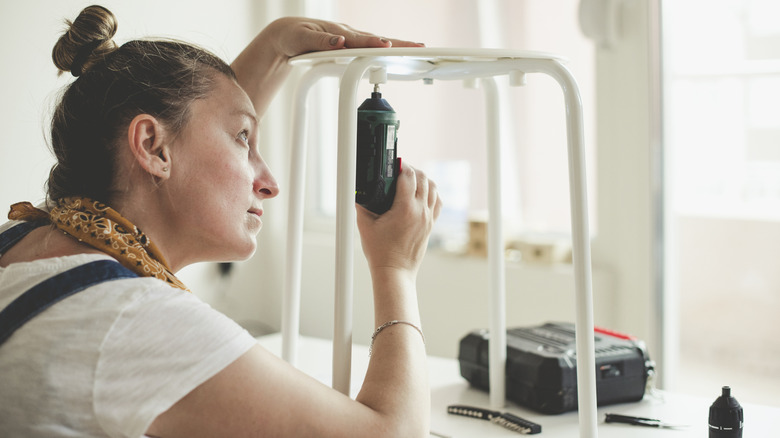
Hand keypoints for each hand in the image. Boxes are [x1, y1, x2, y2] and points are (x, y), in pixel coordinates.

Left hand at [264, 17, 424, 58]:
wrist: (287, 34)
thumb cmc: (293, 36)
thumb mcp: (303, 39)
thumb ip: (322, 40)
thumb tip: (341, 40)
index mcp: (338, 32)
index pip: (361, 40)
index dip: (376, 43)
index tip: (388, 46)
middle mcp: (347, 34)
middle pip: (377, 39)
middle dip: (398, 43)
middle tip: (419, 46)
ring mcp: (350, 38)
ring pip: (377, 42)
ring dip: (397, 45)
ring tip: (416, 48)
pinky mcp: (350, 45)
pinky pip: (371, 47)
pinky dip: (386, 49)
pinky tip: (396, 52)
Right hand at [356, 164, 441, 277]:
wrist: (395, 271)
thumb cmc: (380, 252)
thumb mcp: (365, 225)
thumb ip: (361, 205)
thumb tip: (357, 191)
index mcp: (405, 209)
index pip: (409, 176)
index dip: (402, 165)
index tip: (394, 163)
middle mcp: (420, 211)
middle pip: (423, 178)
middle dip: (412, 169)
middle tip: (400, 169)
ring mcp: (428, 218)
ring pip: (433, 188)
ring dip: (423, 179)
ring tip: (410, 178)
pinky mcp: (431, 225)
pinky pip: (437, 201)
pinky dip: (431, 192)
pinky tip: (421, 193)